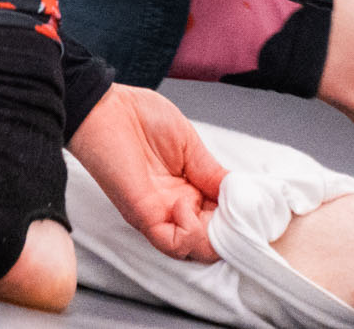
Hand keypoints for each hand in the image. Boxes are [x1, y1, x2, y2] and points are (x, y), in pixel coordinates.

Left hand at [69, 83, 228, 262]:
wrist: (102, 104)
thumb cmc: (138, 115)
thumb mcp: (189, 143)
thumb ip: (213, 172)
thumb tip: (242, 197)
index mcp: (190, 187)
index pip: (224, 219)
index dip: (241, 218)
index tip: (252, 206)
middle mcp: (176, 205)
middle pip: (214, 240)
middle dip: (232, 231)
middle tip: (233, 210)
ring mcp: (159, 212)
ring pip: (196, 250)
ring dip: (212, 236)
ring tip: (204, 206)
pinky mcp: (141, 213)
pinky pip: (172, 243)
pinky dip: (190, 234)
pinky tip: (186, 206)